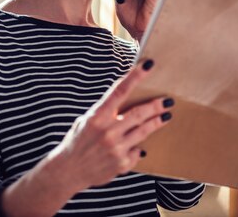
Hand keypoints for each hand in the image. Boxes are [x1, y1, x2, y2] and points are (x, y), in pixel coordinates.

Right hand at [47, 60, 172, 190]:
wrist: (68, 172)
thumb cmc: (78, 141)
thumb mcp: (86, 121)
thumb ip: (104, 110)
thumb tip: (124, 95)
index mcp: (97, 117)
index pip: (119, 91)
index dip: (135, 76)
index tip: (149, 65)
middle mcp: (107, 131)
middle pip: (139, 113)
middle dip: (156, 106)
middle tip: (168, 100)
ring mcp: (116, 148)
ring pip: (144, 130)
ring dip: (157, 122)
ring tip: (166, 115)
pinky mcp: (122, 164)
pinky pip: (138, 151)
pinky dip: (139, 147)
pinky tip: (140, 146)